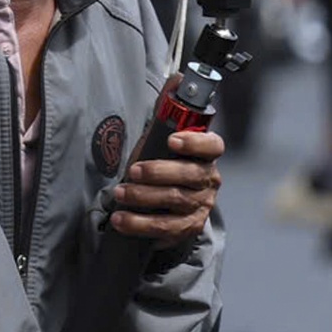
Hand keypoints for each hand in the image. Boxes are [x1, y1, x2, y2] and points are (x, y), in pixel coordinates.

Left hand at [110, 130, 224, 246]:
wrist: (171, 205)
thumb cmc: (165, 169)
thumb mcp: (163, 148)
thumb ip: (160, 131)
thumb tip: (153, 102)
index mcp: (207, 156)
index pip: (211, 146)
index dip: (194, 143)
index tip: (171, 140)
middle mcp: (209, 181)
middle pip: (190, 174)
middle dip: (158, 171)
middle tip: (133, 171)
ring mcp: (202, 206)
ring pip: (176, 200)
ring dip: (143, 197)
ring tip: (120, 193)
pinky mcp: (190, 228)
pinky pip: (166, 228)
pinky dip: (140, 224)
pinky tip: (122, 221)